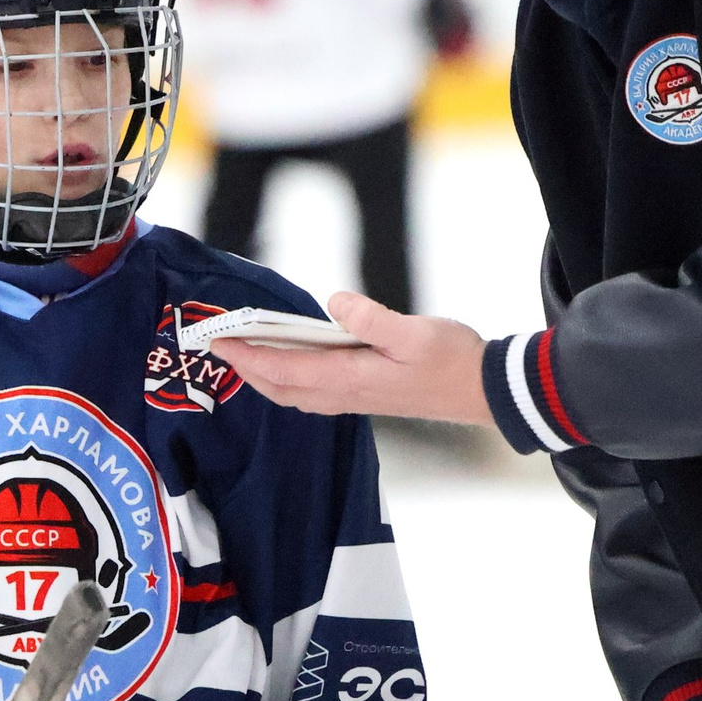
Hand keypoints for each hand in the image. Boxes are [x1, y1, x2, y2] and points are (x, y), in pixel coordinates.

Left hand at [211, 293, 494, 425]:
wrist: (484, 390)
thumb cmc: (452, 360)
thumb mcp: (415, 332)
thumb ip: (372, 319)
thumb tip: (334, 301)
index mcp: (349, 378)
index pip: (283, 368)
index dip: (246, 355)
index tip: (217, 341)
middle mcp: (344, 394)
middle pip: (279, 386)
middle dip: (246, 368)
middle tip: (218, 345)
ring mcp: (354, 398)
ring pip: (294, 392)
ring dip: (264, 376)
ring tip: (243, 353)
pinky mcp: (364, 395)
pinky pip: (311, 392)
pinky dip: (288, 379)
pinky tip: (288, 362)